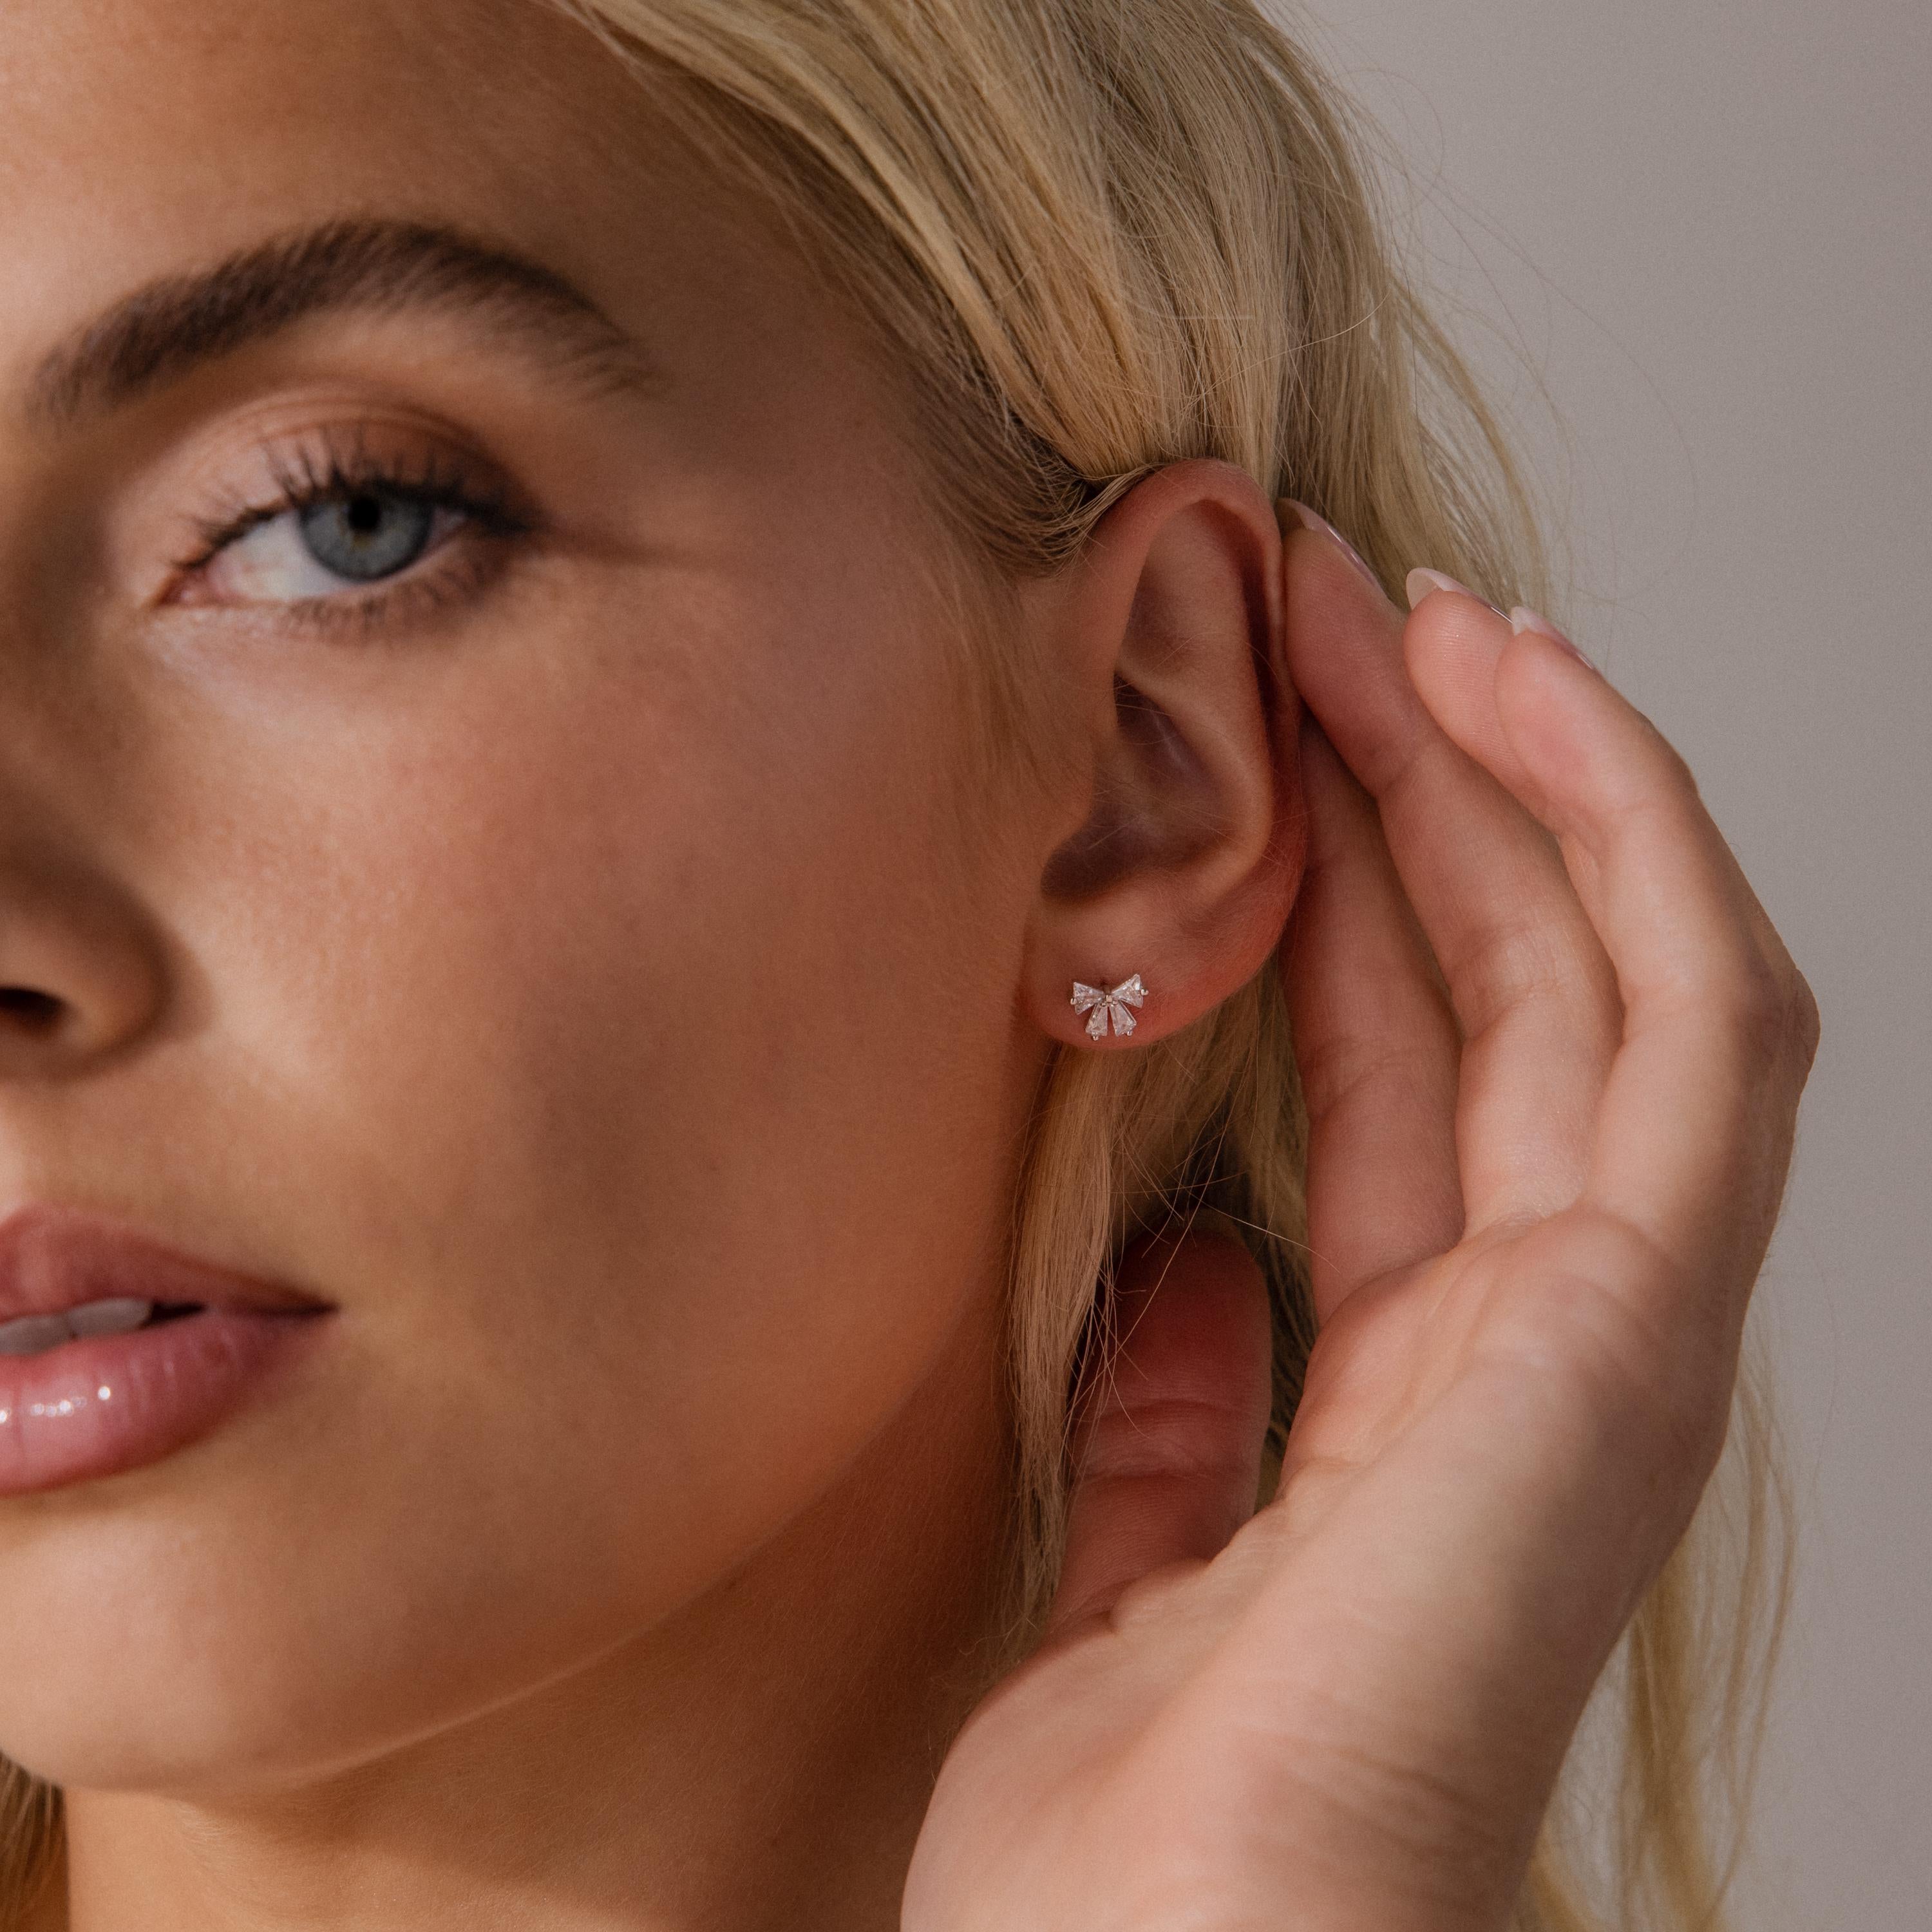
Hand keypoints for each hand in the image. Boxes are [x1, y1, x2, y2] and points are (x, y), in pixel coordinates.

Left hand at [903, 523, 1818, 1931]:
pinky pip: (1686, 1025)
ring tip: (1413, 604)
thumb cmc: (1138, 1833)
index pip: (1409, 1066)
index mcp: (1422, 1387)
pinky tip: (1518, 695)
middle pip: (1507, 984)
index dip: (1347, 880)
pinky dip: (1626, 837)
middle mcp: (1536, 1339)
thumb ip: (1191, 1421)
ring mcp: (1607, 1329)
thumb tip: (1192, 1272)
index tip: (1258, 725)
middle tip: (1314, 602)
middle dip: (1424, 775)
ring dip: (1525, 763)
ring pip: (1610, 964)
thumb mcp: (1141, 1557)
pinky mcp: (1637, 1329)